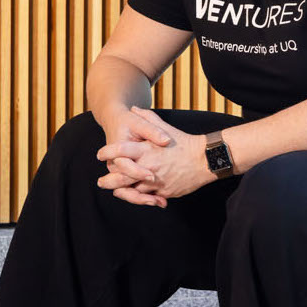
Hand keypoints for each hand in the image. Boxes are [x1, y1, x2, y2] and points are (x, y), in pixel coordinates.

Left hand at [96, 108, 213, 205]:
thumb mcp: (165, 128)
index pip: (120, 151)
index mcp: (146, 150)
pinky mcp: (164, 192)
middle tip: (100, 182)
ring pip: (133, 190)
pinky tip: (134, 195)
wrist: (206, 160)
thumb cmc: (184, 142)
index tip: (100, 154)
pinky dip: (140, 197)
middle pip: (121, 177)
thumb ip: (148, 119)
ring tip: (115, 190)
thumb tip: (134, 108)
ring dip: (122, 191)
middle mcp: (148, 166)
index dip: (107, 153)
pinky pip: (148, 197)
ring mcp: (156, 181)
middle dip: (108, 180)